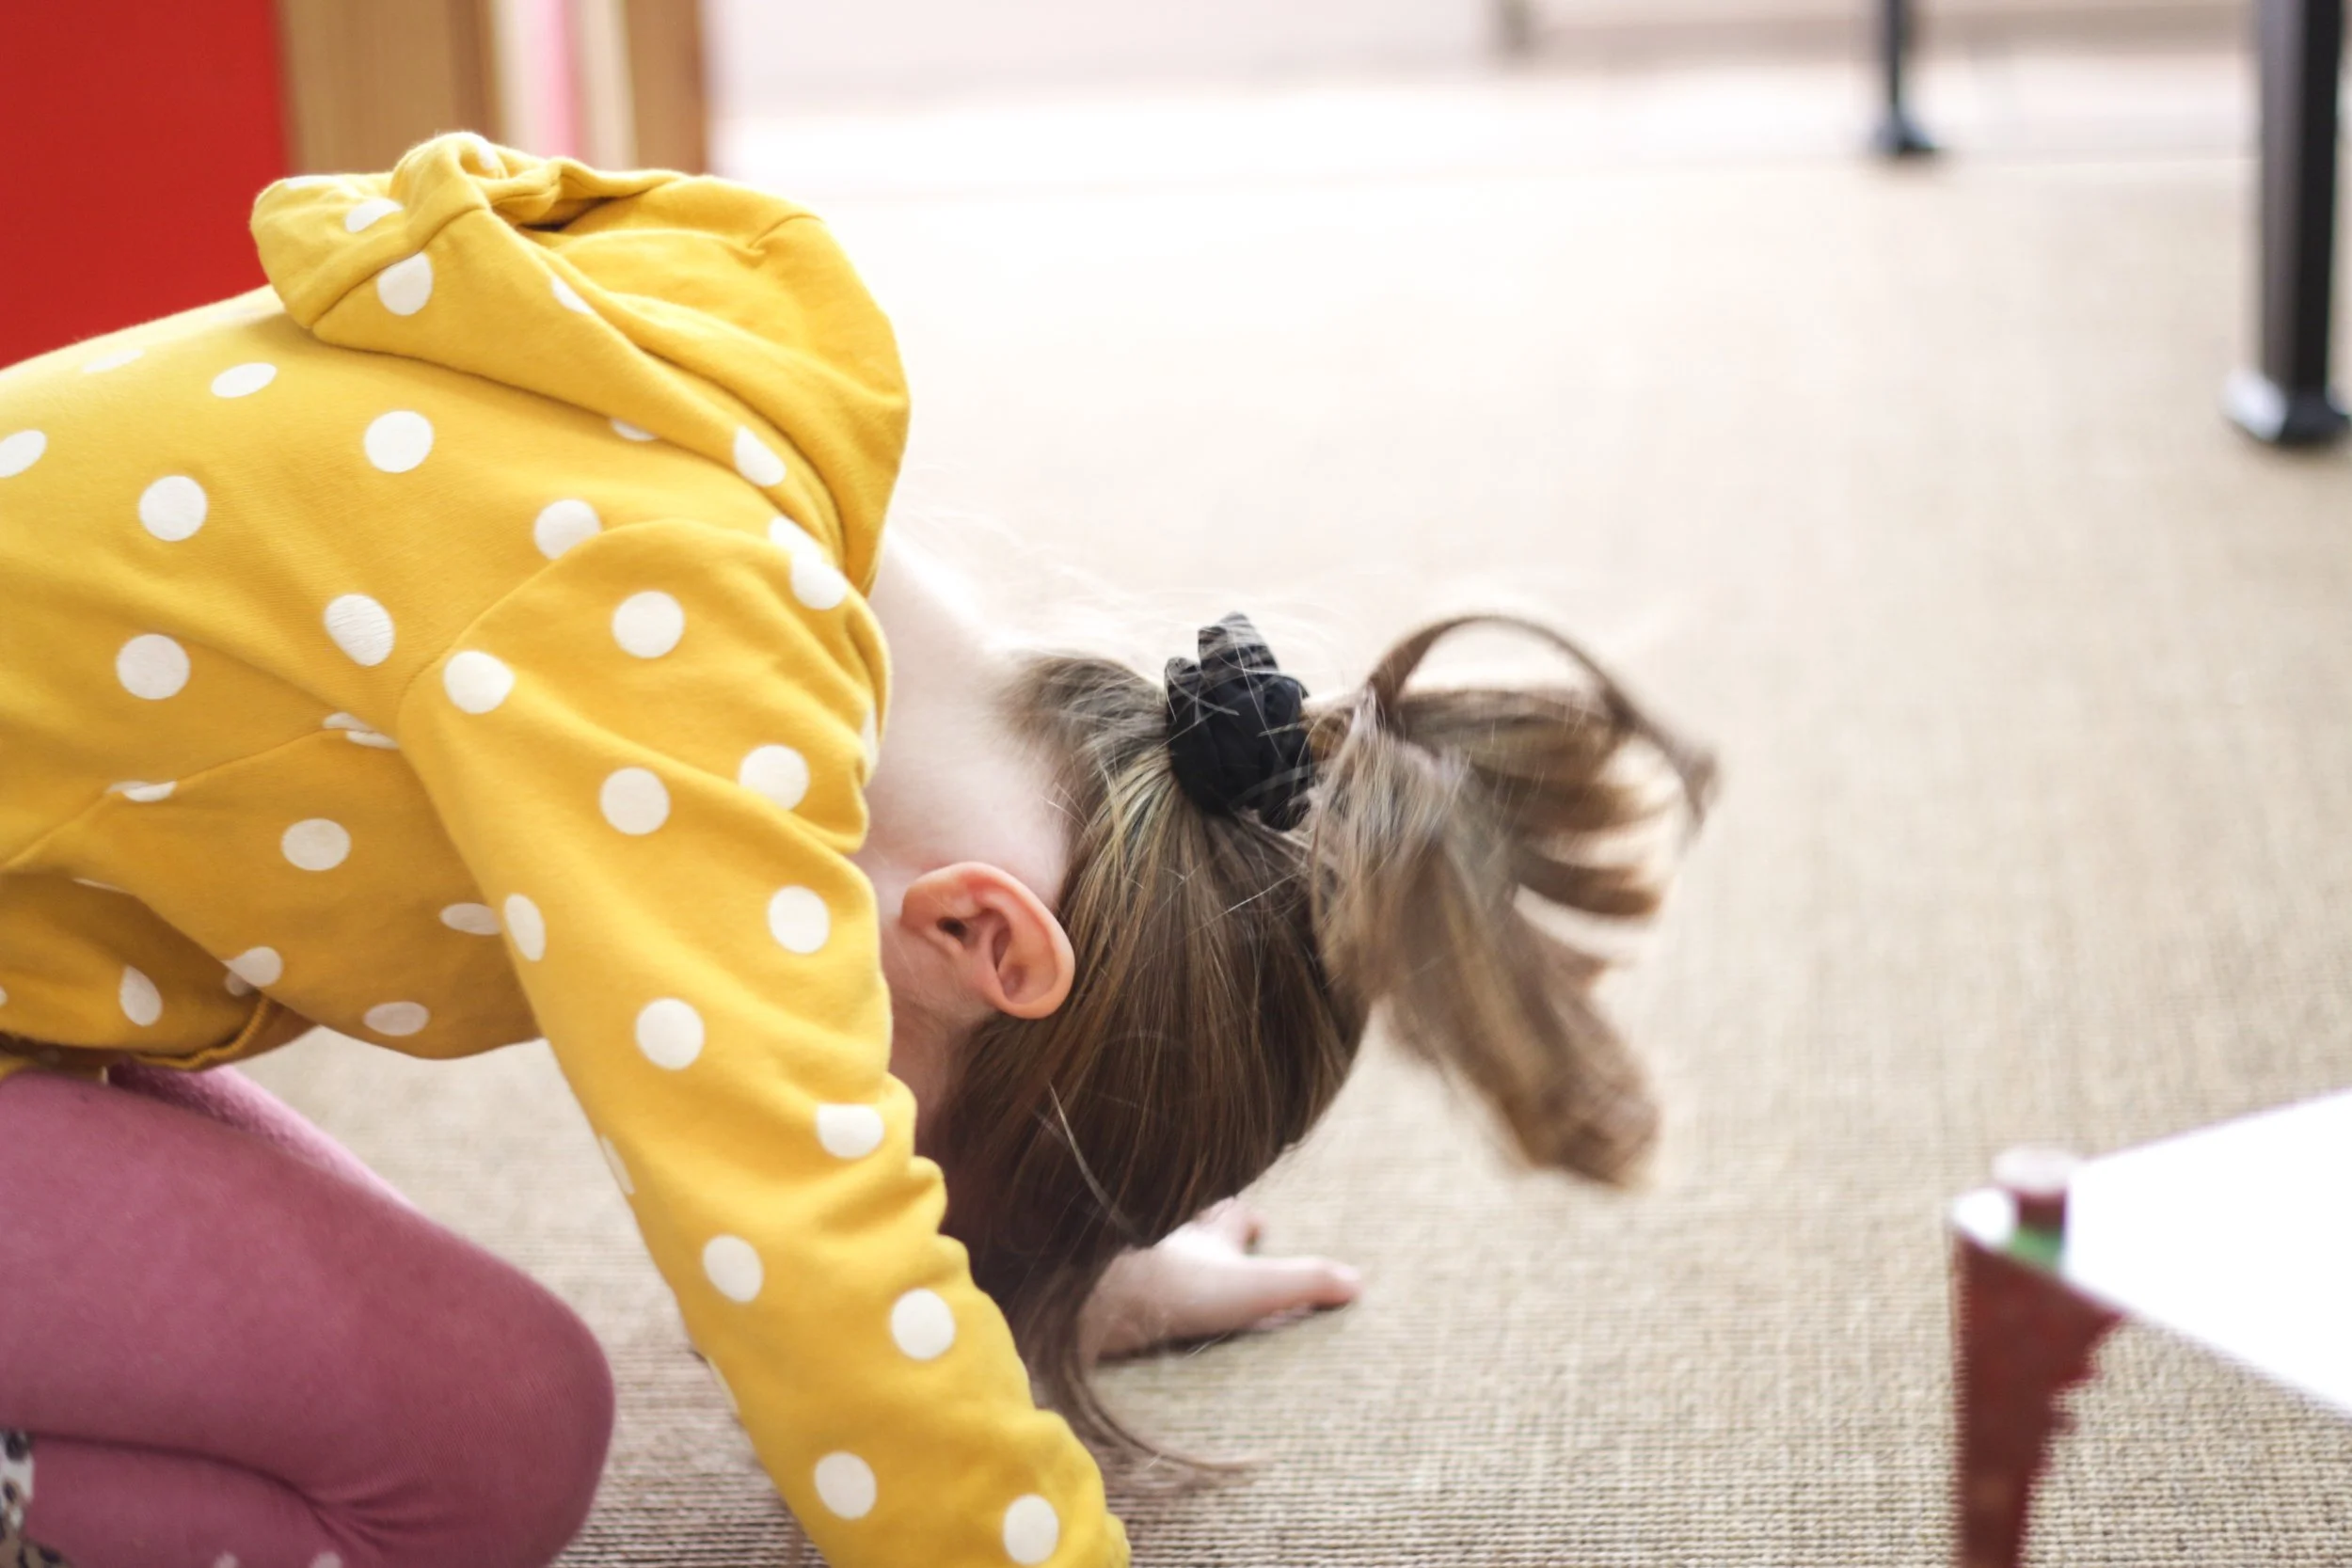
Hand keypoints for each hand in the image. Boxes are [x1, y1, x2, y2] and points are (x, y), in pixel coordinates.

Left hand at [1082, 1200, 1361, 1361]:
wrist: (1094, 1298)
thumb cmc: (1175, 1286)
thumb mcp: (1253, 1286)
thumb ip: (1304, 1283)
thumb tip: (1358, 1282)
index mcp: (1207, 1233)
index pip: (1232, 1213)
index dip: (1246, 1218)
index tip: (1258, 1224)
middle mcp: (1167, 1234)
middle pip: (1189, 1225)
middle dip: (1203, 1231)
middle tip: (1215, 1241)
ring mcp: (1131, 1258)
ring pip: (1150, 1247)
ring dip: (1163, 1254)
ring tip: (1171, 1269)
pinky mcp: (1101, 1286)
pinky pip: (1116, 1278)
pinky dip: (1127, 1284)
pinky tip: (1125, 1302)